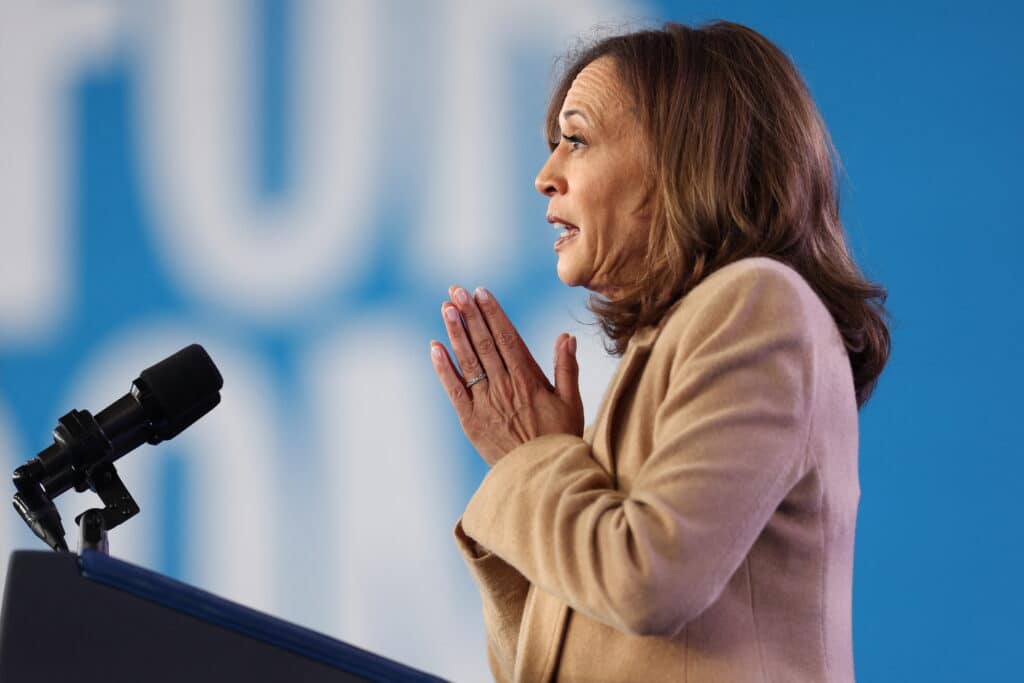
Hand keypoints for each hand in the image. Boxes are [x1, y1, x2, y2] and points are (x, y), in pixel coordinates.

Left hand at [430, 286, 583, 465]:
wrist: (541, 477)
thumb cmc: (559, 439)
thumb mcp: (571, 403)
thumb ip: (568, 368)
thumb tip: (567, 337)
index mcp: (529, 380)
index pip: (508, 338)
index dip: (493, 314)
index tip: (481, 293)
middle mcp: (505, 387)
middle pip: (484, 343)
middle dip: (470, 314)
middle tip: (456, 290)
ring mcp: (486, 403)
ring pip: (468, 361)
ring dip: (456, 332)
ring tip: (446, 308)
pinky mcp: (471, 420)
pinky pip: (454, 389)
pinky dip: (444, 368)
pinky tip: (435, 347)